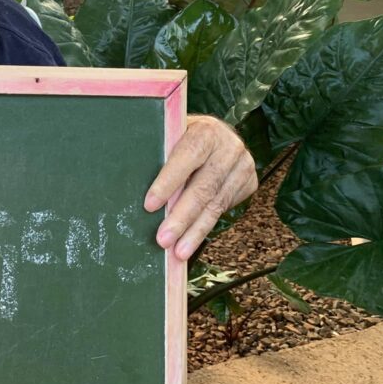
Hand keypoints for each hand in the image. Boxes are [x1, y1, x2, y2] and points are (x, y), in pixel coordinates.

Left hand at [144, 114, 256, 260]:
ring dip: (194, 232)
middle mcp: (229, 148)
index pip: (187, 158)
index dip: (168, 182)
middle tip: (162, 240)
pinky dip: (205, 228)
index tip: (149, 206)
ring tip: (178, 252)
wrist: (218, 136)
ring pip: (215, 205)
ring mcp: (243, 166)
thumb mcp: (172, 137)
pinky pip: (224, 210)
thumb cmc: (182, 139)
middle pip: (203, 188)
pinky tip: (191, 242)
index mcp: (206, 131)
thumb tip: (133, 186)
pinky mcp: (249, 183)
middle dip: (181, 218)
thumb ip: (161, 155)